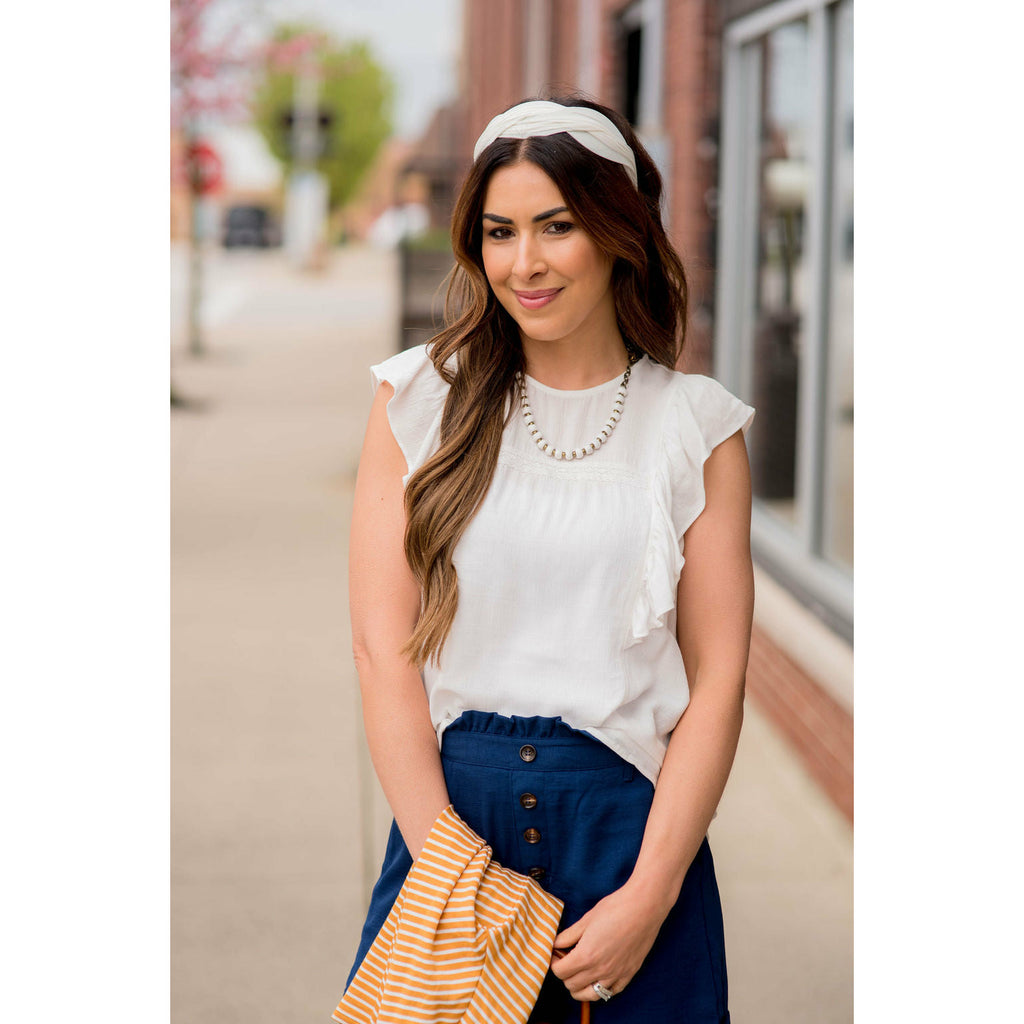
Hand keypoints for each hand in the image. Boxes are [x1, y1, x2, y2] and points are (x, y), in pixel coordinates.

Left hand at [548, 880, 670, 1000]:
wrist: (644, 907)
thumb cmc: (615, 908)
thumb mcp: (586, 919)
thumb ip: (568, 935)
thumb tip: (556, 944)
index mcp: (586, 956)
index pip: (559, 972)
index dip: (554, 962)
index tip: (556, 952)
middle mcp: (600, 971)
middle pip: (571, 985)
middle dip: (565, 974)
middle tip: (567, 958)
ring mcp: (615, 975)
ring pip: (590, 996)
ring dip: (580, 986)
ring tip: (581, 970)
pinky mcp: (629, 975)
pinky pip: (611, 992)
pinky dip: (601, 987)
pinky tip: (600, 974)